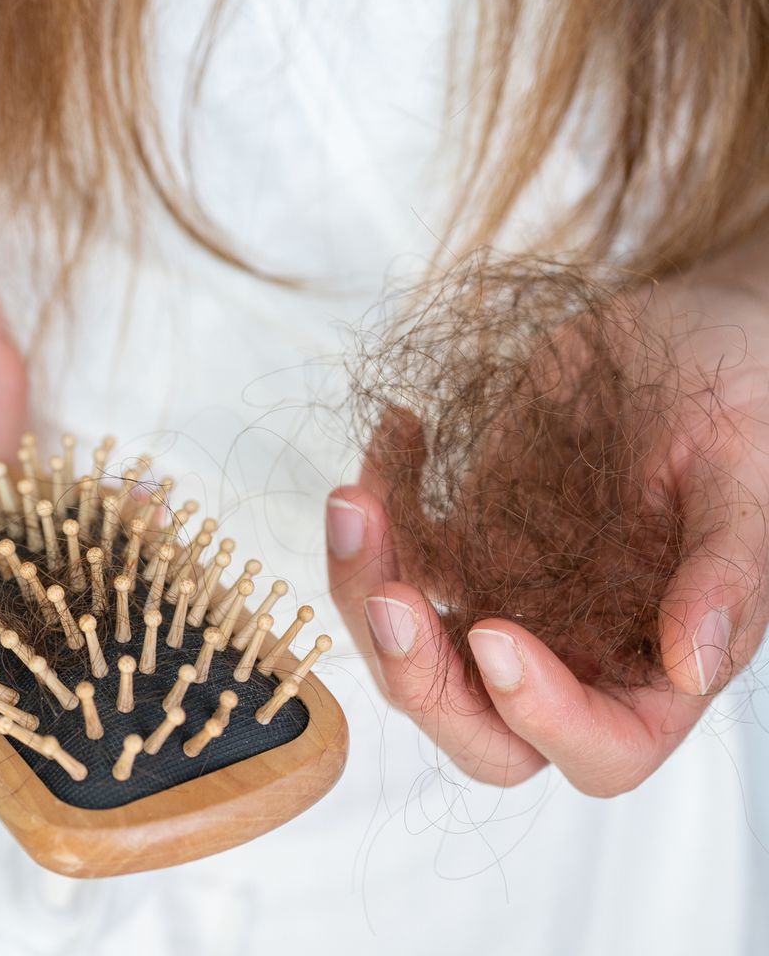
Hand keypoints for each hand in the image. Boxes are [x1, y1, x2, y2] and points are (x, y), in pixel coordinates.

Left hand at [328, 265, 768, 795]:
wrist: (679, 336)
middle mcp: (572, 648)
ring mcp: (507, 596)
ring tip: (356, 500)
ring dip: (364, 586)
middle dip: (418, 679)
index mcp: (654, 662)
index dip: (542, 718)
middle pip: (479, 726)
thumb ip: (726, 572)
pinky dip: (377, 509)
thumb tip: (694, 664)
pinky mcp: (465, 540)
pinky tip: (398, 431)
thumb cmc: (737, 400)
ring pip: (412, 646)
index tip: (495, 637)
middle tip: (388, 596)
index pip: (602, 749)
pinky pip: (399, 553)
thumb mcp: (747, 473)